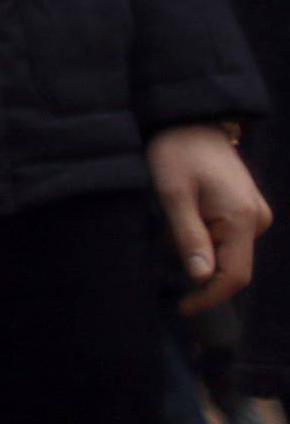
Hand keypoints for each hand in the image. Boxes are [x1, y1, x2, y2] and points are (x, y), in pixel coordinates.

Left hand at [147, 123, 272, 314]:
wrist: (188, 115)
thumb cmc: (176, 149)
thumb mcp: (172, 192)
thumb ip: (188, 235)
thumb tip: (201, 278)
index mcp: (242, 217)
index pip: (234, 276)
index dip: (210, 297)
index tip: (183, 308)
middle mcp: (257, 218)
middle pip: (233, 267)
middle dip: (202, 277)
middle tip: (165, 274)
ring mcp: (254, 211)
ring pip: (230, 253)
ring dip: (202, 257)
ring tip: (167, 243)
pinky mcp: (245, 206)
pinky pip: (229, 237)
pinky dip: (207, 241)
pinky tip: (181, 229)